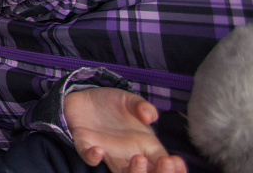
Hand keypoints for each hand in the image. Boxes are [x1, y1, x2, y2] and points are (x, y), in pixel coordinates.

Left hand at [64, 88, 185, 172]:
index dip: (173, 168)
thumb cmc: (113, 103)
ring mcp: (108, 152)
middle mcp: (128, 153)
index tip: (175, 161)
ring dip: (133, 172)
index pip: (162, 163)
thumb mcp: (131, 101)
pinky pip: (89, 158)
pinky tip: (98, 150)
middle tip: (164, 162)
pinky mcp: (85, 145)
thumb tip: (149, 116)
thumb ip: (142, 106)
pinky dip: (93, 157)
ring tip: (139, 159)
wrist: (85, 97)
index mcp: (144, 144)